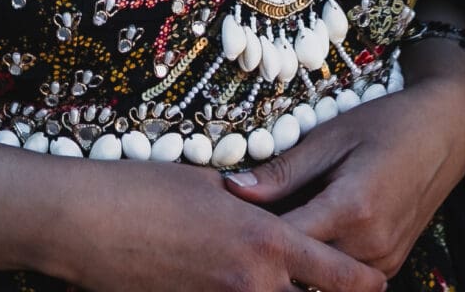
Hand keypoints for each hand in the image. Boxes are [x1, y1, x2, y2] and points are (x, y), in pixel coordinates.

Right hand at [39, 158, 389, 291]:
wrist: (85, 223)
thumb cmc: (145, 190)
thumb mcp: (210, 183)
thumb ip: (251, 204)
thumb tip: (268, 209)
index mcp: (265, 241)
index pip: (337, 275)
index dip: (364, 284)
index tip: (378, 284)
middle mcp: (251, 285)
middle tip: (334, 287)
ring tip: (276, 282)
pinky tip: (225, 284)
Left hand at [222, 62, 464, 279]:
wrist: (444, 132)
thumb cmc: (385, 124)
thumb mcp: (330, 137)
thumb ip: (284, 171)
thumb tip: (232, 191)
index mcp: (352, 208)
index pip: (286, 241)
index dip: (252, 234)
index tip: (224, 223)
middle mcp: (370, 244)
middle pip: (303, 266)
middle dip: (271, 250)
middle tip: (243, 228)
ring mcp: (383, 260)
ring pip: (323, 276)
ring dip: (297, 258)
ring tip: (274, 227)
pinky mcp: (389, 264)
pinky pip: (345, 275)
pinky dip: (322, 259)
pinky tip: (306, 233)